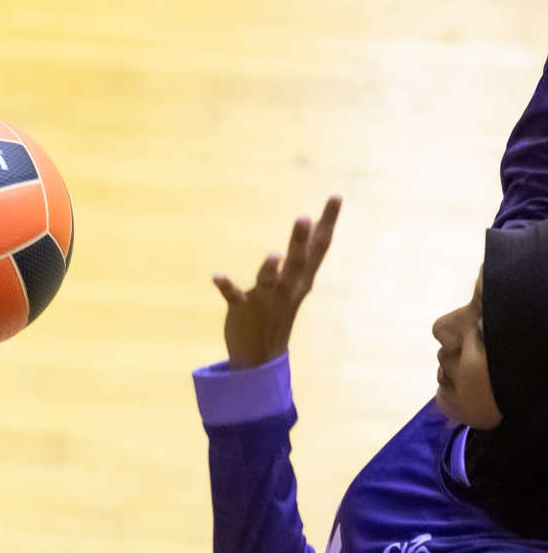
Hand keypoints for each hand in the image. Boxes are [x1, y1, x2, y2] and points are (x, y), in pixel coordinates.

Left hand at [213, 196, 340, 369]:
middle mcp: (287, 288)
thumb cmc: (278, 313)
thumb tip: (312, 224)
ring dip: (270, 268)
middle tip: (304, 217)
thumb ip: (303, 256)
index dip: (328, 222)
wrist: (260, 357)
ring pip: (270, 280)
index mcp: (301, 280)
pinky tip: (217, 276)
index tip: (336, 196)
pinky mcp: (243, 310)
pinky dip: (227, 286)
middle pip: (298, 261)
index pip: (319, 247)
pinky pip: (235, 296)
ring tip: (273, 254)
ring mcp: (266, 300)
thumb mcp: (297, 285)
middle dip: (301, 240)